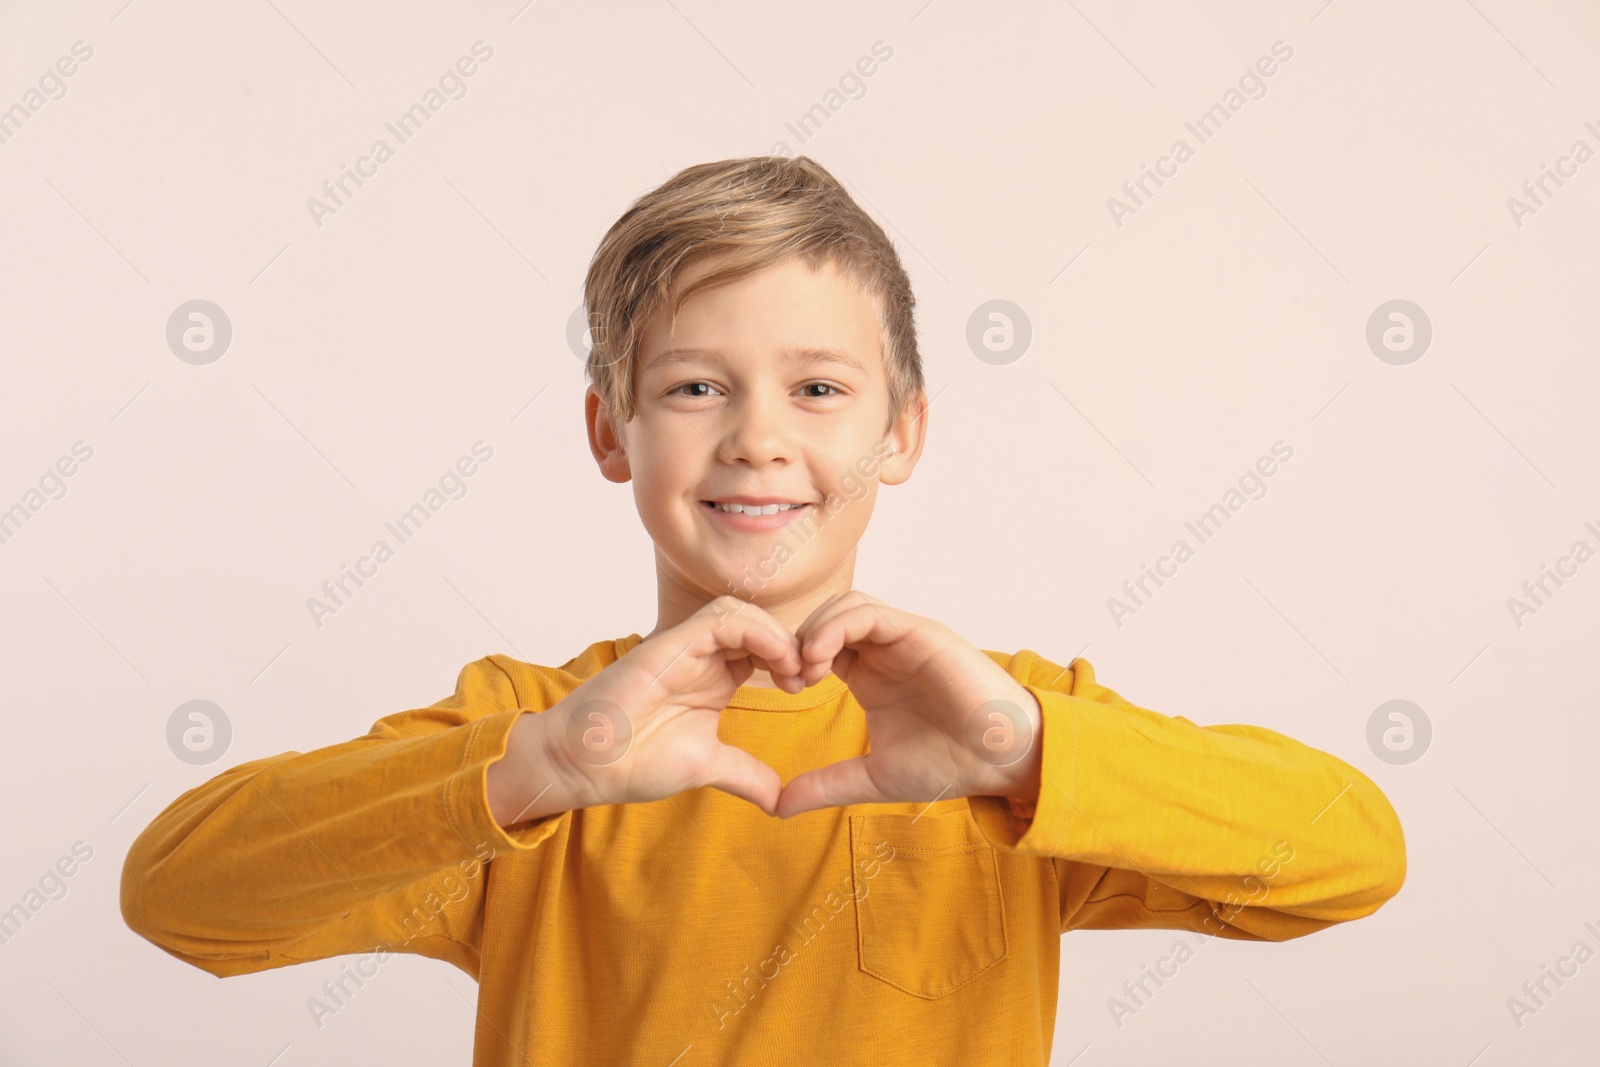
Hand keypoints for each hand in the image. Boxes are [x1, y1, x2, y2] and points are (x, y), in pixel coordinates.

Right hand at [491, 596, 804, 821]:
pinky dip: (755, 630)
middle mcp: (703, 656)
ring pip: (742, 611)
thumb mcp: (707, 766)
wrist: (585, 765)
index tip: (808, 688)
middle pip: (760, 624)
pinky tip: (774, 659)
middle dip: (792, 643)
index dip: (793, 660)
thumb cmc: (635, 762)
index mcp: (716, 678)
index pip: (765, 648)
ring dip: (776, 633)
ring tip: (793, 669)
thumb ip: (745, 774)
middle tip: (809, 675)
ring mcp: (686, 647)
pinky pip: (721, 617)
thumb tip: (780, 800)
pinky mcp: (670, 643)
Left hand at [774, 590, 1043, 818]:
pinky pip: (869, 613)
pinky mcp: (919, 632)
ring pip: (844, 606)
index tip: (784, 690)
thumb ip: (826, 785)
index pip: (819, 645)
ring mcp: (902, 638)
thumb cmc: (949, 764)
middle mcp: (884, 650)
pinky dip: (837, 627)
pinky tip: (823, 659)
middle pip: (825, 618)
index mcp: (869, 675)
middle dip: (797, 641)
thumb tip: (777, 807)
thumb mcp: (873, 778)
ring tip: (806, 670)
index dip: (793, 659)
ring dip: (815, 630)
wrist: (1000, 760)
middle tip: (789, 678)